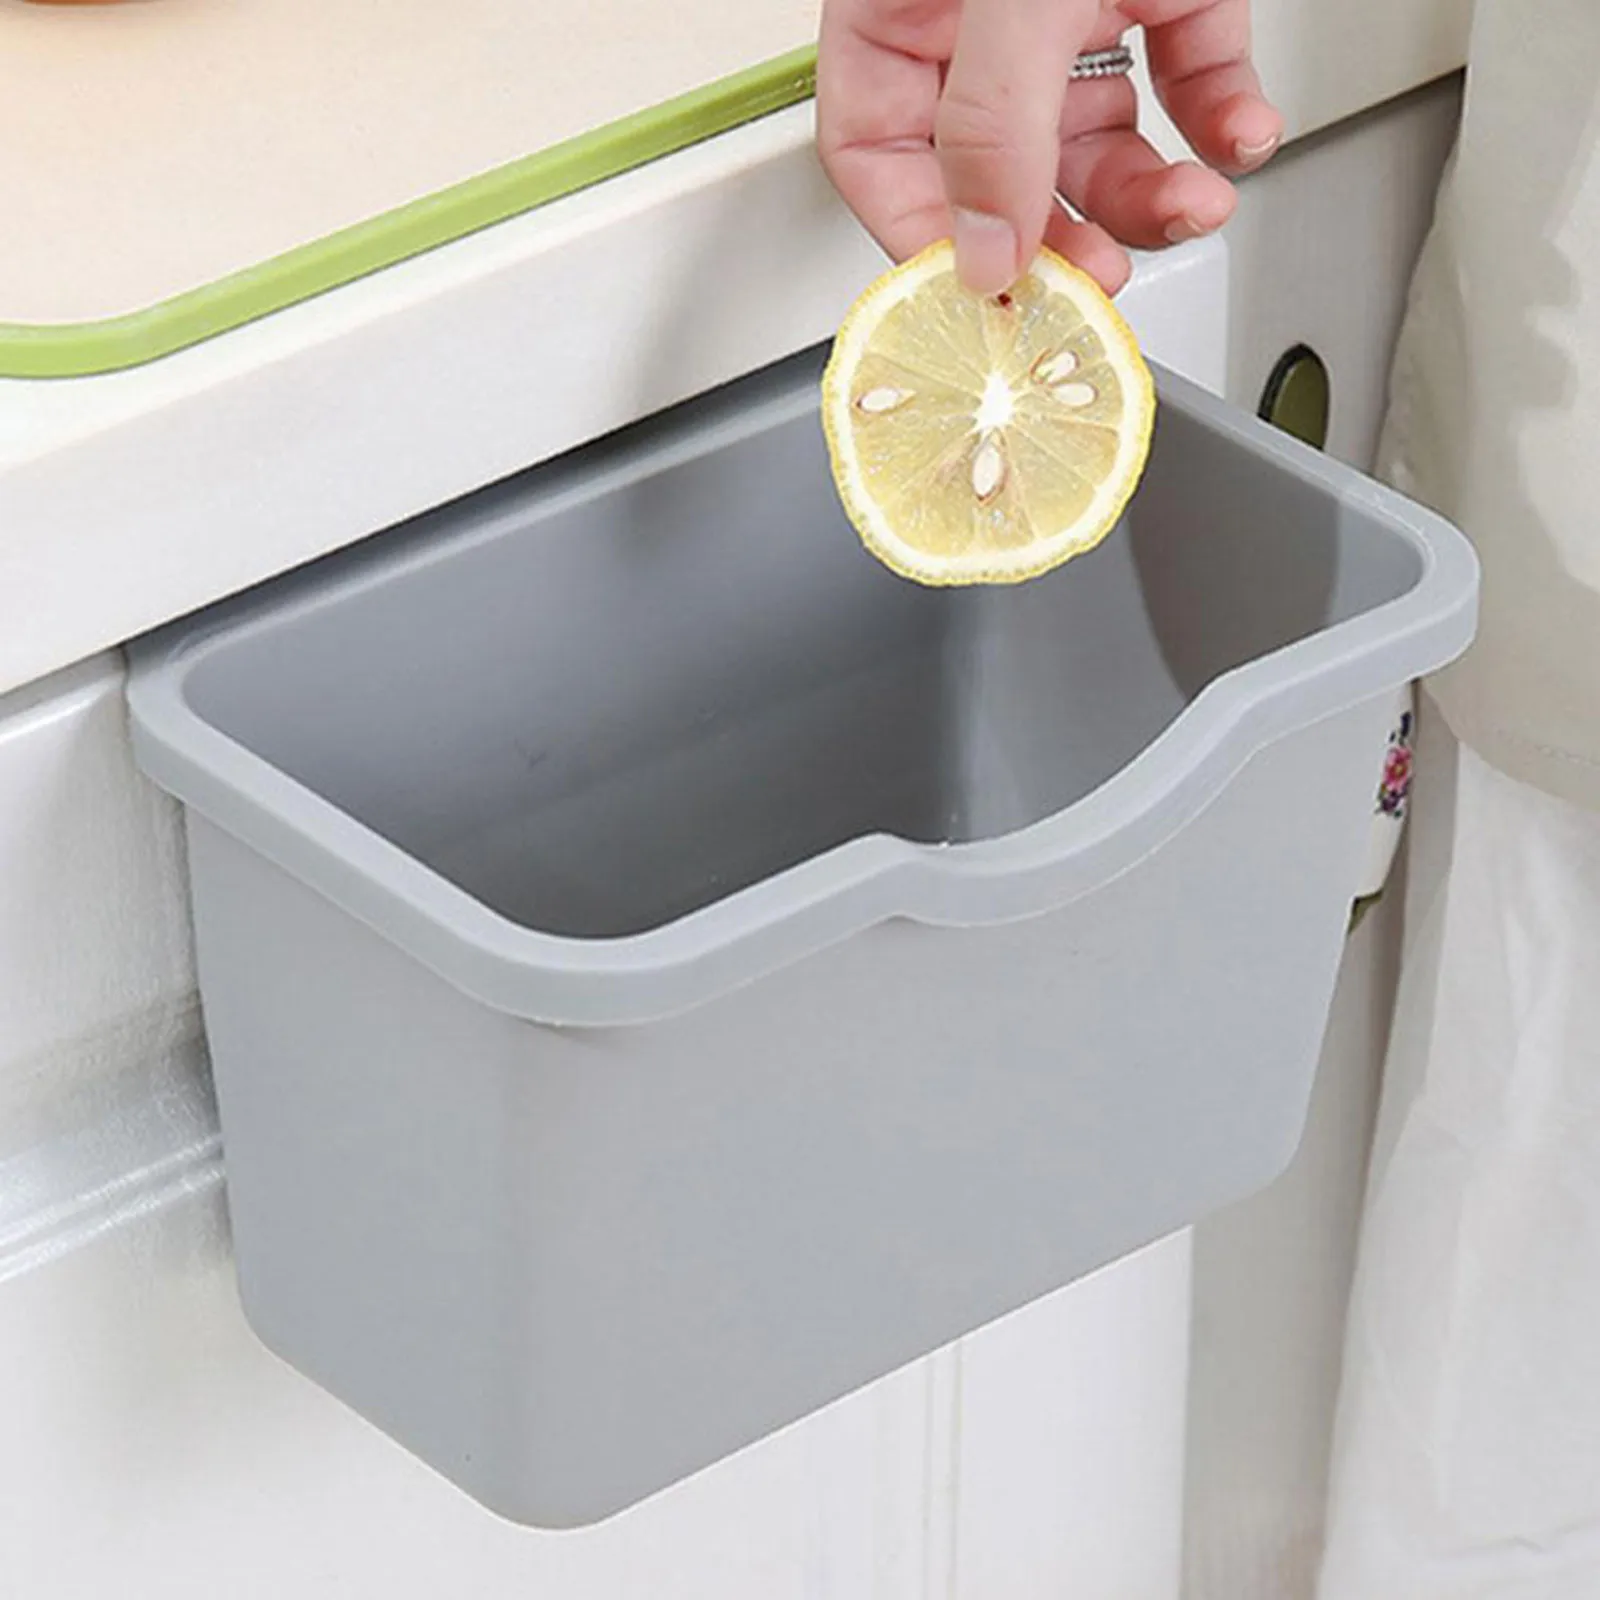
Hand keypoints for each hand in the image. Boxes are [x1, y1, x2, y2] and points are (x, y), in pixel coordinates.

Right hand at [816, 0, 1282, 295]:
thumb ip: (994, 128)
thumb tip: (988, 256)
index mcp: (899, 7)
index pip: (876, 157)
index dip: (924, 238)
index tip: (985, 297)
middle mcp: (977, 18)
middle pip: (998, 172)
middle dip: (1061, 234)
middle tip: (1096, 283)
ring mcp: (1070, 4)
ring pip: (1096, 142)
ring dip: (1154, 194)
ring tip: (1193, 206)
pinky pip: (1184, 74)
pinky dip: (1221, 114)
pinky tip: (1240, 133)